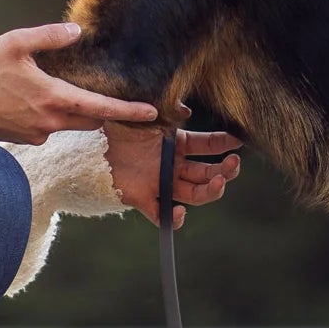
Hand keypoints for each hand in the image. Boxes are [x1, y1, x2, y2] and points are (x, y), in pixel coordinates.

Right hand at [0, 23, 160, 145]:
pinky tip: (28, 100)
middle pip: (90, 120)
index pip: (101, 107)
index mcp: (54, 98)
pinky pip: (47, 129)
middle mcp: (51, 122)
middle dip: (100, 111)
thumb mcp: (15, 43)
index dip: (129, 110)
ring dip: (72, 112)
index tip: (152, 112)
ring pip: (68, 124)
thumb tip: (76, 31)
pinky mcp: (24, 141)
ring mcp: (37, 135)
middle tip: (106, 96)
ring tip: (52, 90)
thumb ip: (49, 36)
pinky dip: (48, 116)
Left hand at [104, 123, 243, 227]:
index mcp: (176, 143)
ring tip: (218, 183)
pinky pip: (160, 215)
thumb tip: (186, 110)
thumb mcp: (144, 111)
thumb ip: (166, 109)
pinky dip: (172, 218)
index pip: (207, 145)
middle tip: (233, 164)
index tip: (239, 141)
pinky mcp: (143, 198)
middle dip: (224, 170)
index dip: (224, 143)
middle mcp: (173, 165)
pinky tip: (180, 213)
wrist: (89, 143)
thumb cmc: (117, 123)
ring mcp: (160, 183)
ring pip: (193, 194)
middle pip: (206, 173)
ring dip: (210, 191)